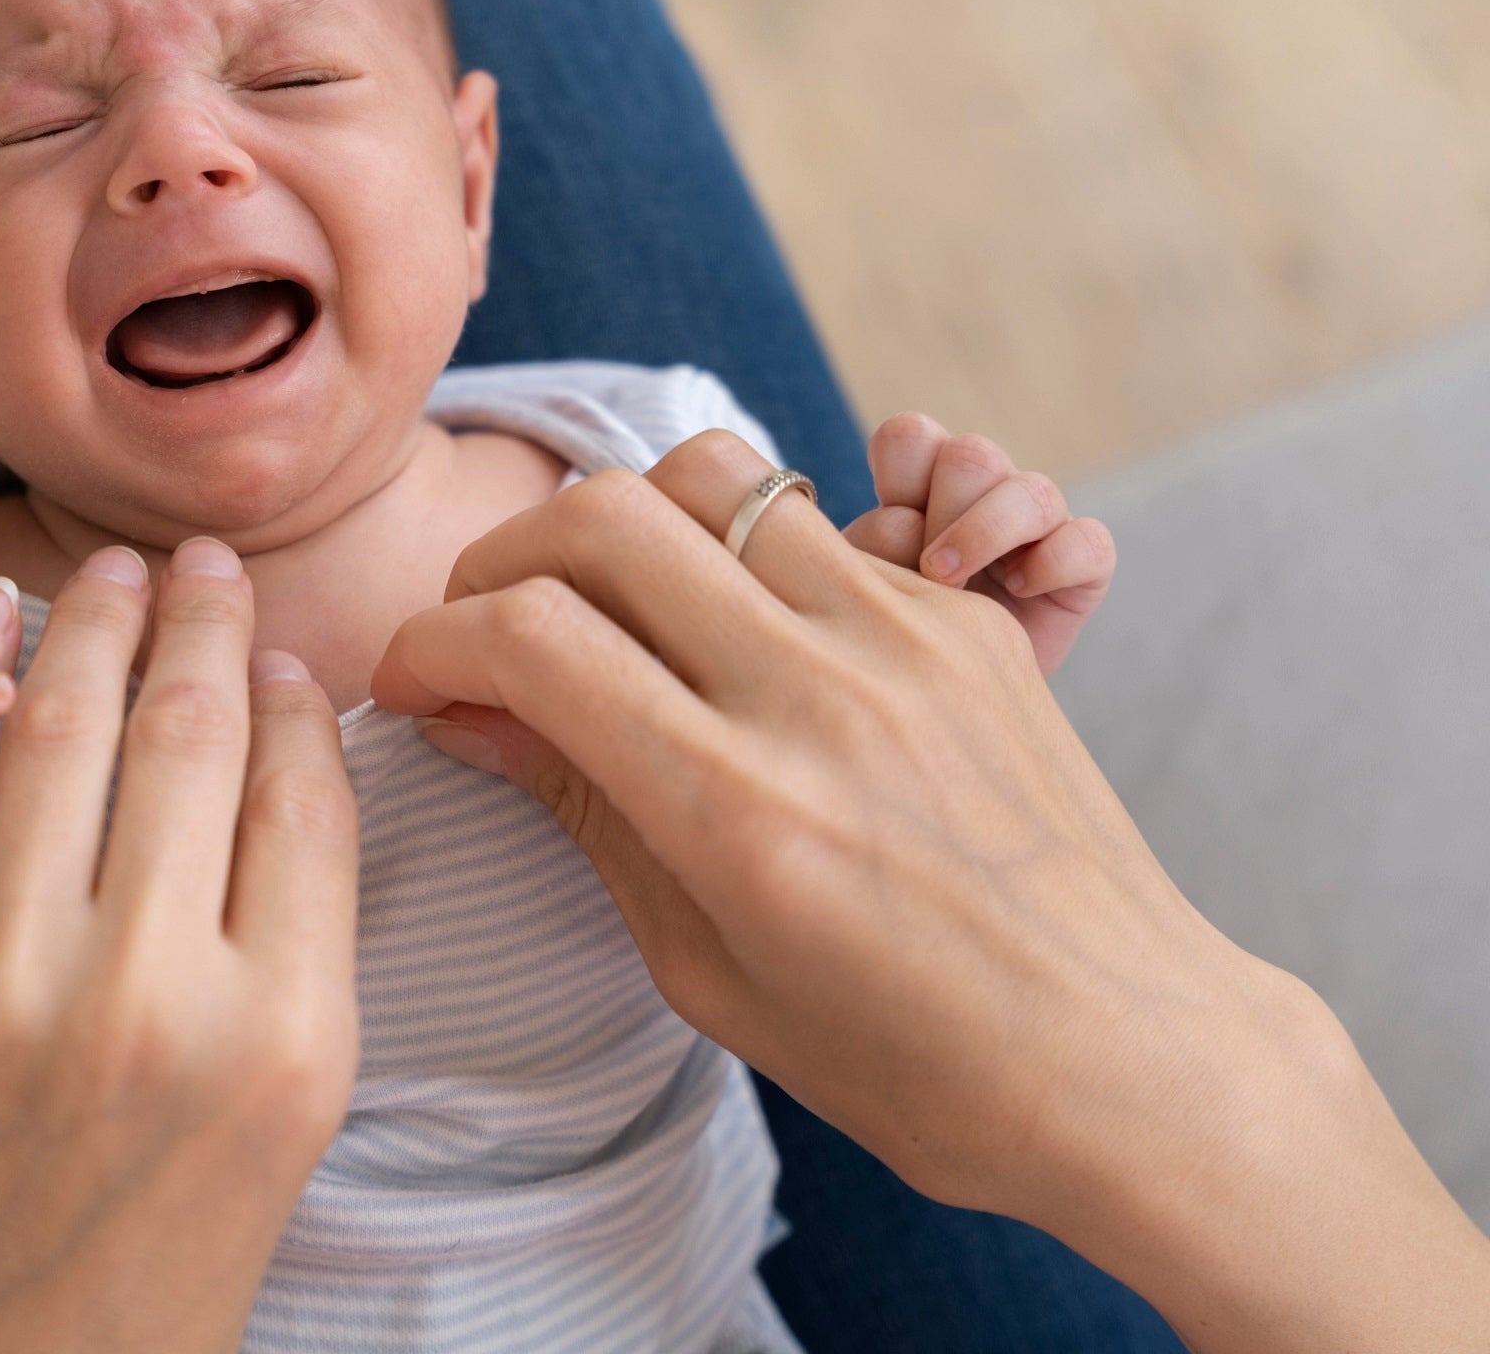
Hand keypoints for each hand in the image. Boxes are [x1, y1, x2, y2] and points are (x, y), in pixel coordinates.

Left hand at [0, 540, 360, 1353]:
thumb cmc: (162, 1247)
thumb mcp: (291, 1105)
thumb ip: (299, 920)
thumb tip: (272, 723)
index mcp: (283, 1034)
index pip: (301, 794)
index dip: (290, 693)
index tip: (276, 643)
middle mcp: (146, 997)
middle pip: (185, 737)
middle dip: (193, 621)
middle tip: (196, 559)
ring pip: (51, 737)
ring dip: (82, 629)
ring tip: (104, 575)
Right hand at [373, 432, 1489, 1353]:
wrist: (1126, 1055)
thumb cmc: (911, 1059)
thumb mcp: (706, 971)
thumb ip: (586, 812)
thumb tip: (470, 710)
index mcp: (737, 810)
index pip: (528, 637)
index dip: (429, 641)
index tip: (410, 681)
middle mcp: (818, 696)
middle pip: (602, 516)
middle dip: (499, 556)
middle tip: (483, 625)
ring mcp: (903, 640)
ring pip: (709, 476)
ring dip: (618, 526)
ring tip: (602, 603)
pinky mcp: (963, 623)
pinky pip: (810, 527)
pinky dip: (733, 556)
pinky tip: (729, 638)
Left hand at [843, 412, 1113, 673]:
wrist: (944, 702)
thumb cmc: (896, 636)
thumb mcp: (865, 591)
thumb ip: (872, 550)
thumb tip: (901, 523)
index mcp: (920, 484)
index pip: (912, 437)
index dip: (897, 469)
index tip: (888, 528)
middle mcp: (982, 492)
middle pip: (972, 454)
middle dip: (943, 510)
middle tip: (927, 571)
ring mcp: (1036, 524)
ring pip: (1031, 490)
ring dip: (985, 534)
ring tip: (951, 584)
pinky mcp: (1082, 565)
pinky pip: (1088, 540)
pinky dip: (1052, 562)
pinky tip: (1018, 591)